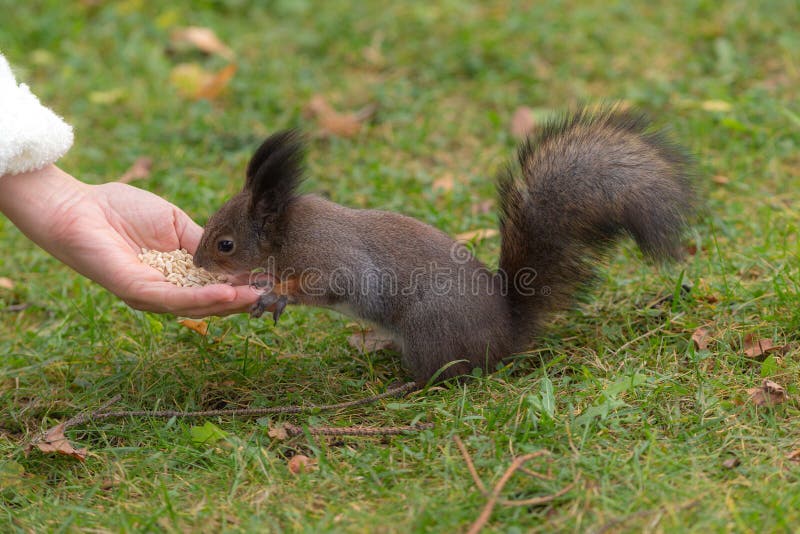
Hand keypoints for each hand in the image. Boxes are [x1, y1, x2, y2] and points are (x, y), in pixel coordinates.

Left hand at [0, 165, 257, 316]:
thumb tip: (231, 258)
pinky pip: (174, 300)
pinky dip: (203, 299)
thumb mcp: (175, 224)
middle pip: (209, 304)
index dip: (241, 286)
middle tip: (269, 293)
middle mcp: (164, 291)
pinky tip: (227, 292)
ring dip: (229, 303)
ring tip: (255, 295)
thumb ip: (202, 242)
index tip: (269, 280)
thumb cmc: (121, 208)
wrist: (79, 205)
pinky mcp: (135, 291)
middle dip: (241, 300)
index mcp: (174, 275)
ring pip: (196, 307)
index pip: (213, 288)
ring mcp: (149, 294)